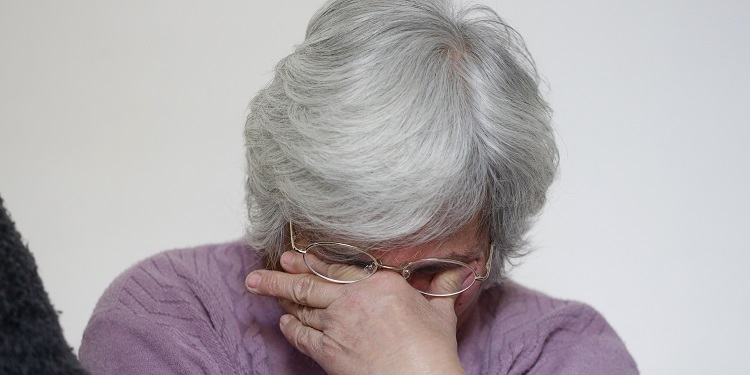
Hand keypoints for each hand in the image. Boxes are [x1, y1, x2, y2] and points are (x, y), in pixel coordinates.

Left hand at [245, 251, 466, 374]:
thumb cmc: (432, 351)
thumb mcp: (440, 313)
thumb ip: (441, 289)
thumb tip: (456, 275)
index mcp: (379, 283)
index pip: (336, 267)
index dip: (309, 261)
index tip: (292, 257)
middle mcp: (352, 300)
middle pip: (308, 284)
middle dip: (280, 277)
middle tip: (260, 272)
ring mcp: (337, 325)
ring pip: (300, 307)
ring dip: (278, 298)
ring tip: (259, 288)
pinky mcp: (328, 351)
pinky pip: (301, 336)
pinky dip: (290, 328)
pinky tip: (283, 322)